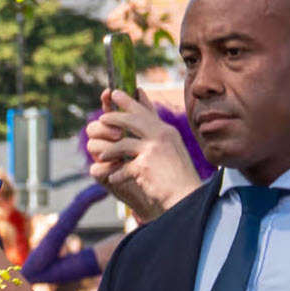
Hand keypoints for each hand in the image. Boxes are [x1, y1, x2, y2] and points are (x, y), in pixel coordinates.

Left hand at [84, 88, 202, 221]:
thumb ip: (156, 133)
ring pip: (123, 143)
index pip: (145, 112)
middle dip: (115, 118)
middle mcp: (162, 137)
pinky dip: (116, 173)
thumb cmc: (177, 174)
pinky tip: (113, 178)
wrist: (187, 197)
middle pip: (133, 121)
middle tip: (102, 118)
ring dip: (110, 150)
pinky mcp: (145, 166)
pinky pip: (123, 167)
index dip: (129, 101)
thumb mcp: (170, 148)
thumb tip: (145, 118)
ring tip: (102, 156)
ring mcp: (154, 150)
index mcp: (167, 132)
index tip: (115, 92)